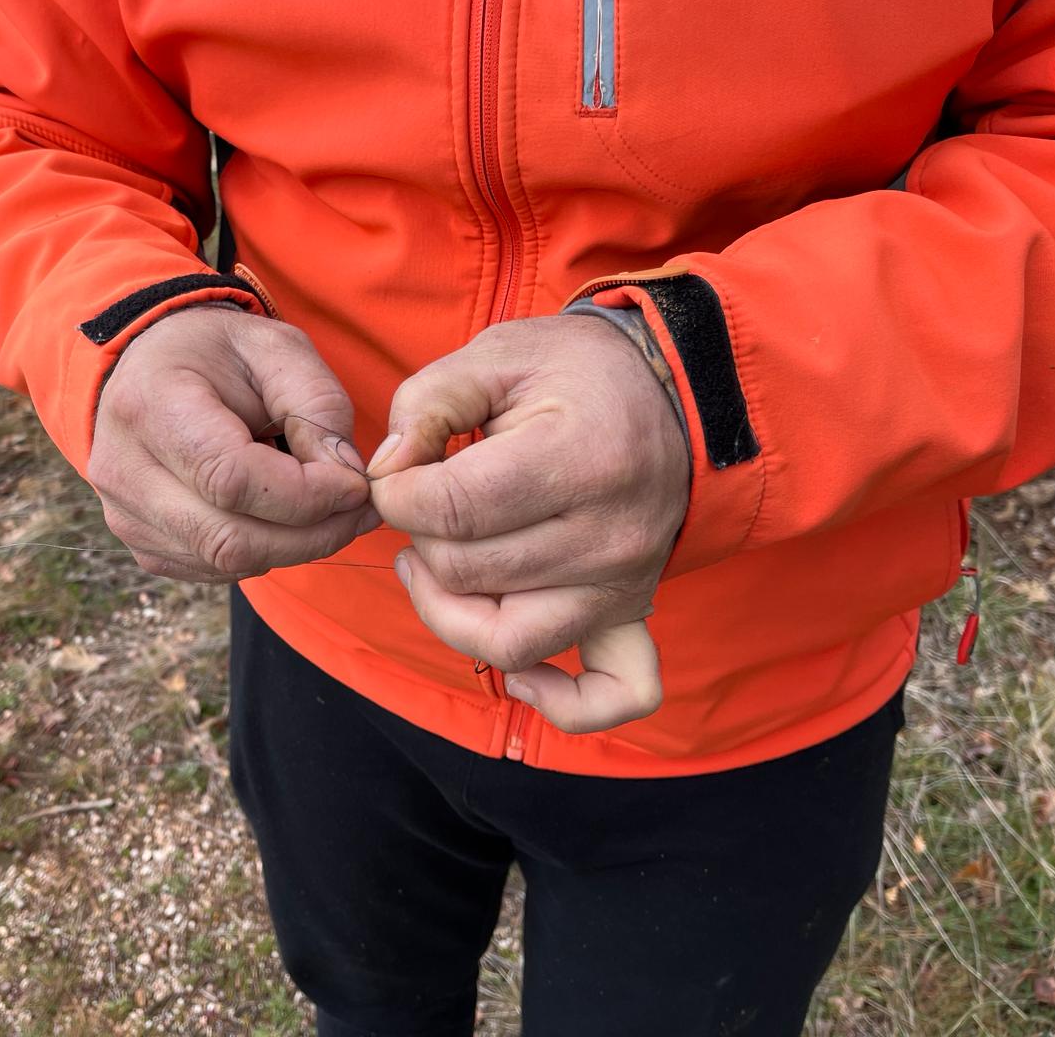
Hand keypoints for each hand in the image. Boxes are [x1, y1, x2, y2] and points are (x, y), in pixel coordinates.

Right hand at [90, 305, 377, 581]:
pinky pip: (215, 570)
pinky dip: (263, 553)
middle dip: (312, 534)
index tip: (356, 482)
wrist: (152, 367)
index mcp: (151, 407)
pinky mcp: (142, 544)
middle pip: (229, 538)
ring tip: (330, 511)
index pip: (231, 479)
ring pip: (226, 562)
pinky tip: (283, 518)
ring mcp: (126, 516)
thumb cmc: (218, 354)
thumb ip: (319, 406)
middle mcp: (125, 470)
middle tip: (359, 510)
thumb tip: (344, 478)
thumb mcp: (278, 349)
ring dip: (293, 547)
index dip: (307, 494)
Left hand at [367, 314, 689, 733]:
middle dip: (420, 536)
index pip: (451, 511)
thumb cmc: (575, 372)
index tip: (397, 470)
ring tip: (434, 559)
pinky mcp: (632, 613)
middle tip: (427, 497)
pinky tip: (515, 673)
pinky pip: (607, 692)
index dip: (396, 494)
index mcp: (580, 459)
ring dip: (448, 606)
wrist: (669, 391)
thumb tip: (385, 471)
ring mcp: (625, 584)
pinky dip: (557, 699)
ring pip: (506, 641)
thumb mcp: (495, 354)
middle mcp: (611, 535)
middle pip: (467, 573)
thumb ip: (426, 404)